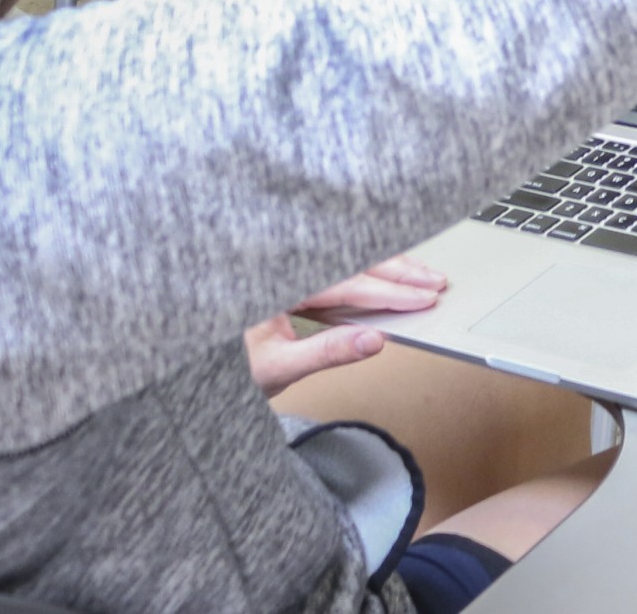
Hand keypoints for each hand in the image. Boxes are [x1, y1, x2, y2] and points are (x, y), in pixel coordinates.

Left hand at [243, 254, 448, 399]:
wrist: (200, 375)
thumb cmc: (229, 368)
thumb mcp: (277, 368)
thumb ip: (327, 353)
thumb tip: (374, 340)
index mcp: (281, 283)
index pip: (349, 284)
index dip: (390, 292)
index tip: (423, 298)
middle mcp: (287, 271)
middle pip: (354, 263)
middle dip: (399, 272)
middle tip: (435, 283)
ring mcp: (292, 274)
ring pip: (350, 261)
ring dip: (390, 268)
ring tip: (423, 274)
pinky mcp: (294, 283)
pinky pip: (340, 270)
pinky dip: (370, 272)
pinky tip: (390, 273)